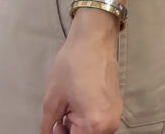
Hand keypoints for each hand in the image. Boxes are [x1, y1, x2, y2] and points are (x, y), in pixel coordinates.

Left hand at [39, 15, 121, 133]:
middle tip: (58, 118)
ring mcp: (115, 116)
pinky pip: (99, 123)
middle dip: (69, 132)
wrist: (93, 41)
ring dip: (78, 127)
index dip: (60, 133)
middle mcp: (109, 124)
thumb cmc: (74, 64)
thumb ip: (48, 126)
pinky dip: (87, 119)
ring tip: (69, 107)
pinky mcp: (116, 108)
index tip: (55, 127)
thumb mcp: (52, 99)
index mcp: (93, 124)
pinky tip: (79, 104)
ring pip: (91, 132)